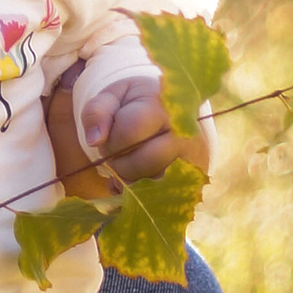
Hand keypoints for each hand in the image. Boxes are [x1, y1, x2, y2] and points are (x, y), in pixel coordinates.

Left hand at [73, 68, 213, 189]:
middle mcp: (184, 132)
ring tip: (132, 162)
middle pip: (142, 163)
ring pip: (152, 185)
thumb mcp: (113, 96)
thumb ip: (97, 111)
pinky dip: (144, 194)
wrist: (173, 108)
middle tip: (119, 154)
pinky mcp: (196, 177)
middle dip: (120, 164)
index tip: (110, 137)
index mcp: (162, 106)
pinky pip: (162, 196)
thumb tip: (95, 140)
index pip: (128, 133)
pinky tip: (139, 179)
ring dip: (132, 180)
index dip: (110, 141)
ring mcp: (194, 157)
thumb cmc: (137, 103)